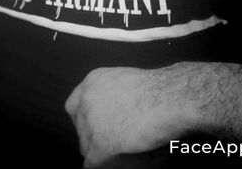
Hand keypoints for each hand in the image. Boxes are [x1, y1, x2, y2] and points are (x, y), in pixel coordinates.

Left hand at [65, 66, 194, 166]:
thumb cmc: (158, 89)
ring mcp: (92, 121)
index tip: (90, 127)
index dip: (82, 119)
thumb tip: (112, 110)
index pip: (73, 105)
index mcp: (93, 81)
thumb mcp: (125, 80)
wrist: (168, 98)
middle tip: (103, 141)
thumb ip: (111, 93)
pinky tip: (108, 163)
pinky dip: (101, 164)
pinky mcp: (101, 143)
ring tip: (116, 150)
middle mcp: (87, 99)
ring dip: (98, 150)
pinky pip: (92, 162)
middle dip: (90, 135)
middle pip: (79, 127)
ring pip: (85, 145)